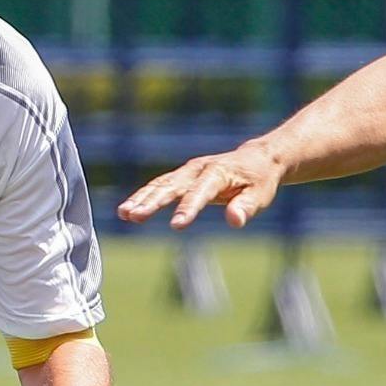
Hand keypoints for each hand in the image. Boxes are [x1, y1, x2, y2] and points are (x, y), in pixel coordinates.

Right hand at [116, 142, 285, 229]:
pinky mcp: (182, 176)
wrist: (257, 159)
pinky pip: (159, 185)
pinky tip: (129, 210)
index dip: (189, 208)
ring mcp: (188, 171)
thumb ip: (246, 207)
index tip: (176, 225)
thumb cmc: (259, 181)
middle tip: (134, 216)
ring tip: (124, 214)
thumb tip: (235, 221)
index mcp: (218, 173)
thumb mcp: (260, 195)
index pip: (201, 192)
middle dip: (152, 201)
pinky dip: (144, 196)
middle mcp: (198, 169)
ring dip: (141, 198)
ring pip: (160, 184)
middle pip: (172, 185)